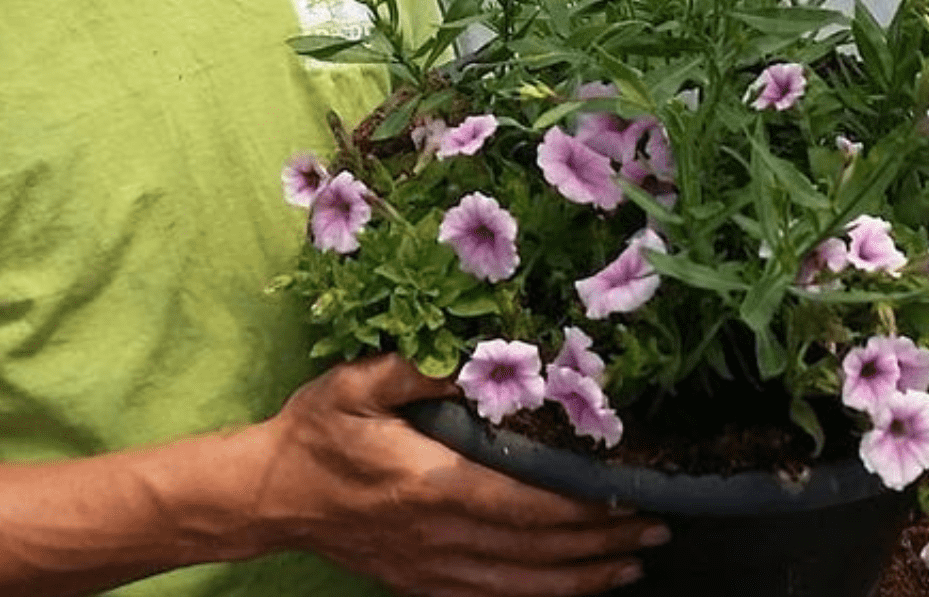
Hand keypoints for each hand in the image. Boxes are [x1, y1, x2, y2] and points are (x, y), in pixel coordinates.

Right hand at [253, 354, 666, 595]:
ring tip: (634, 561)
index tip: (629, 491)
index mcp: (429, 483)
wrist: (270, 495)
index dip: (582, 503)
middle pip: (536, 547)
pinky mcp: (422, 584)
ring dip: (584, 576)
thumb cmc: (315, 431)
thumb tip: (481, 355)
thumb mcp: (355, 382)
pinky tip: (572, 589)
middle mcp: (439, 535)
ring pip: (523, 584)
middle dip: (602, 539)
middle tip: (657, 524)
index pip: (523, 500)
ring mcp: (431, 568)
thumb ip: (416, 367)